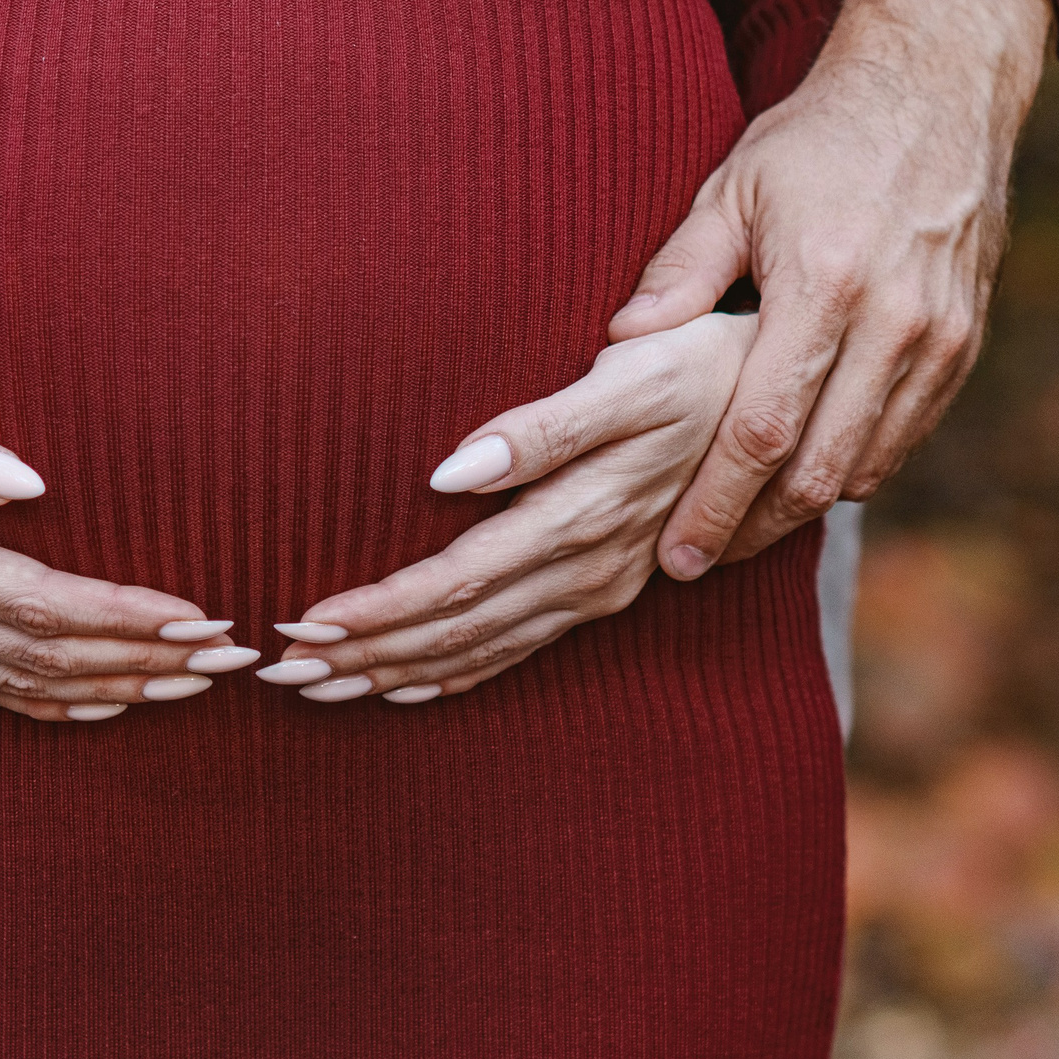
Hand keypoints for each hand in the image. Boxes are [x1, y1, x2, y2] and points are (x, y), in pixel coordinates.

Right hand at [0, 352, 257, 721]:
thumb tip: (29, 479)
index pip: (40, 604)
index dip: (126, 615)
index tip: (202, 613)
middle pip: (47, 654)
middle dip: (146, 657)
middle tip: (233, 654)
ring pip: (25, 680)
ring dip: (117, 684)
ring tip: (200, 681)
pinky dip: (59, 703)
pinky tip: (114, 705)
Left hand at [252, 314, 755, 701]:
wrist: (782, 393)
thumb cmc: (695, 366)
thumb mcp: (627, 380)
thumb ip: (539, 430)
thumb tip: (448, 472)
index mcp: (580, 520)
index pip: (453, 584)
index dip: (375, 612)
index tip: (300, 626)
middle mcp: (587, 571)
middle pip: (454, 631)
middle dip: (361, 658)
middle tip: (276, 676)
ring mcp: (599, 589)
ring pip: (478, 649)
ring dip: (393, 673)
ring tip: (316, 691)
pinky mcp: (607, 590)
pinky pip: (516, 650)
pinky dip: (453, 675)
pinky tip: (404, 688)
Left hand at [607, 0, 1052, 580]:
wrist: (940, 89)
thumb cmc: (819, 137)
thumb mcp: (733, 187)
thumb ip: (678, 273)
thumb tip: (616, 347)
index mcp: (823, 282)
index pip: (759, 430)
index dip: (714, 503)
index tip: (673, 553)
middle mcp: (892, 321)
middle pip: (815, 470)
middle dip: (750, 529)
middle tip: (693, 562)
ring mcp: (939, 338)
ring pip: (864, 466)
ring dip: (798, 510)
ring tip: (738, 530)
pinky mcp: (966, 344)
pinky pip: (904, 438)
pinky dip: (851, 470)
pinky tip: (801, 480)